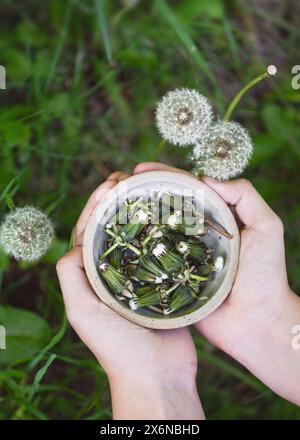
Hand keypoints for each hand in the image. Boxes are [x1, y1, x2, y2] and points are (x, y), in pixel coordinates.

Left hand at [56, 171, 203, 419]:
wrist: (157, 374)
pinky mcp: (164, 282)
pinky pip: (162, 251)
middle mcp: (115, 273)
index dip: (96, 204)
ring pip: (139, 236)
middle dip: (120, 201)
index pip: (89, 231)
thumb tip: (73, 245)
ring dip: (142, 212)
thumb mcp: (83, 312)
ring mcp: (141, 276)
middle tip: (132, 178)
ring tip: (151, 189)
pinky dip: (164, 231)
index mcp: (93, 277)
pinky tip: (173, 215)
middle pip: (114, 229)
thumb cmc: (117, 347)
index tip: (111, 183)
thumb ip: (71, 277)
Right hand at [133, 162, 299, 405]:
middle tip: (117, 185)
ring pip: (153, 232)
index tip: (139, 170)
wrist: (258, 322)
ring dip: (131, 218)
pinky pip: (150, 261)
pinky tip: (117, 239)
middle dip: (139, 192)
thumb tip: (204, 179)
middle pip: (163, 207)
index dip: (162, 176)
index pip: (184, 190)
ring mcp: (180, 257)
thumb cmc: (266, 274)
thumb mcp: (267, 226)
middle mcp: (192, 236)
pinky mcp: (171, 279)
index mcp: (213, 220)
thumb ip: (244, 195)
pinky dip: (134, 249)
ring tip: (110, 205)